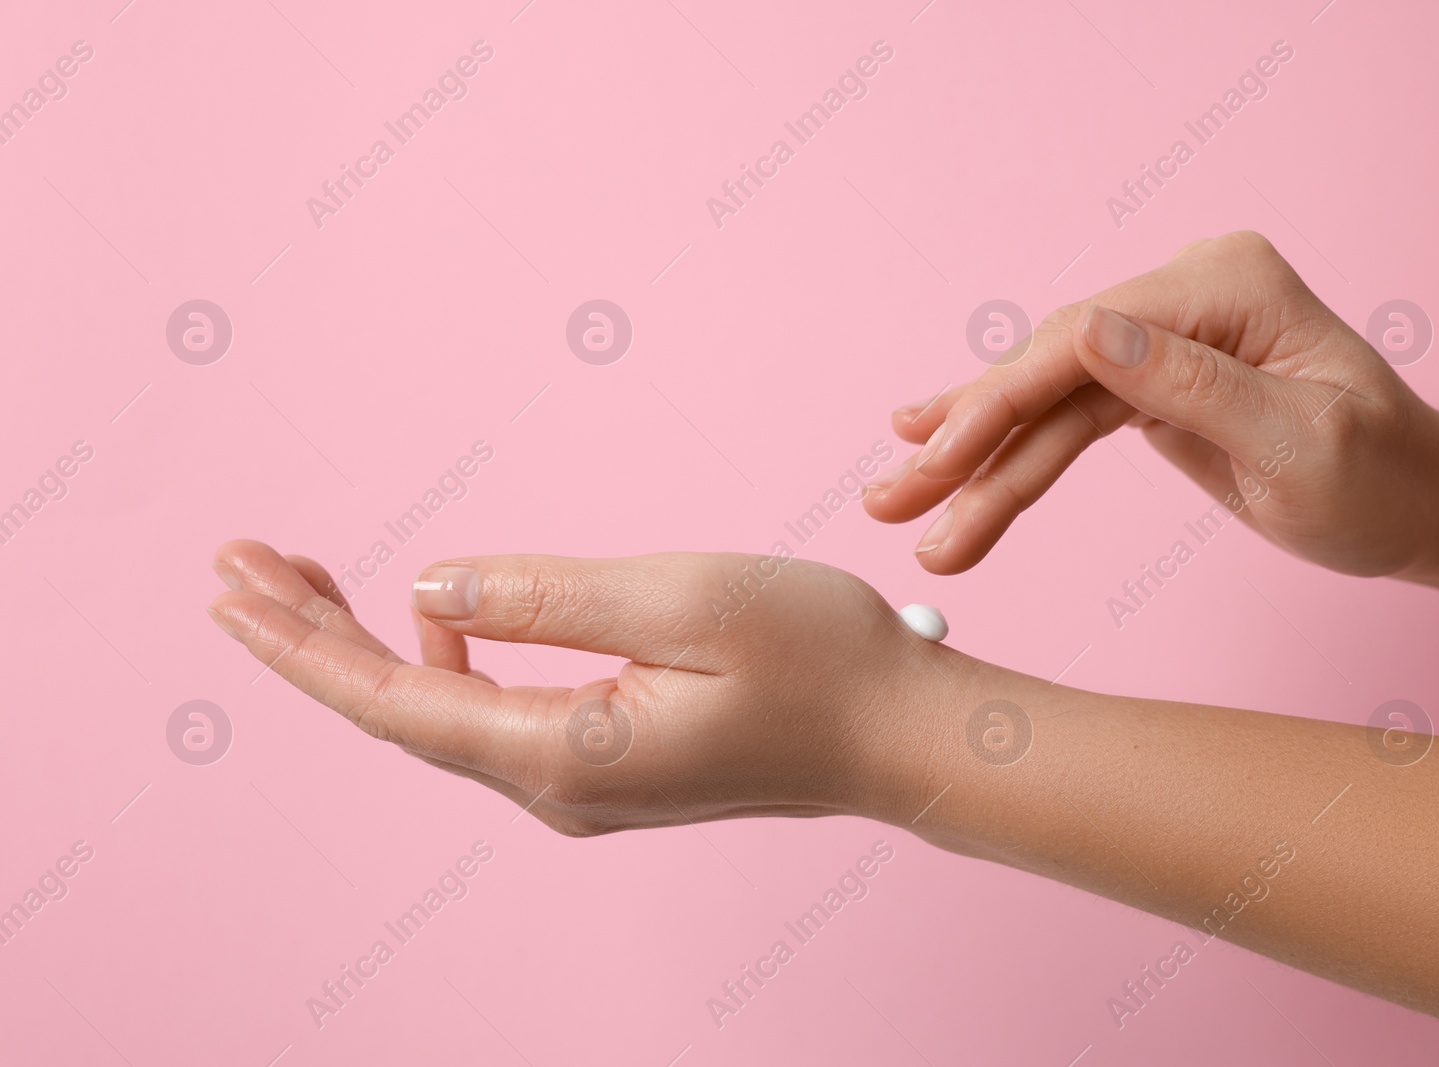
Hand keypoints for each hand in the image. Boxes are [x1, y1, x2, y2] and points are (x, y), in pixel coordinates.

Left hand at [206, 540, 945, 833]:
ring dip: (368, 644)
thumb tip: (428, 588)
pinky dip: (442, 660)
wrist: (902, 732)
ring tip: (303, 576)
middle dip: (311, 636)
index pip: (394, 702)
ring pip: (439, 712)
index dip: (303, 643)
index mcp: (563, 753)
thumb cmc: (817, 658)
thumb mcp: (683, 600)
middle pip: (398, 711)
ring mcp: (580, 782)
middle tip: (235, 562)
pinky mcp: (608, 763)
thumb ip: (546, 596)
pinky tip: (431, 619)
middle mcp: (555, 786)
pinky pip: (492, 715)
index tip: (229, 585)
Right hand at [863, 230, 1438, 579]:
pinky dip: (1006, 451)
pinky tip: (940, 453)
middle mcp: (1183, 295)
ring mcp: (1160, 335)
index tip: (937, 460)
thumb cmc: (1380, 480)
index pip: (1083, 341)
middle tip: (889, 499)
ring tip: (894, 502)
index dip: (1002, 402)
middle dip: (966, 439)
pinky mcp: (1148, 380)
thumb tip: (1084, 332)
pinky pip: (1063, 419)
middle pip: (1047, 368)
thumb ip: (1191, 387)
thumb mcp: (1298, 444)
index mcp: (1224, 286)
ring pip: (1043, 400)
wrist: (1418, 505)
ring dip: (971, 459)